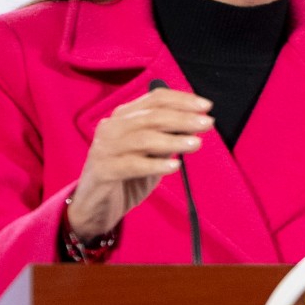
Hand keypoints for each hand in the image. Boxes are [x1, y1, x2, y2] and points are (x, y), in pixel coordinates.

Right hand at [68, 88, 212, 239]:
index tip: (206, 106)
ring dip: (174, 139)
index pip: (155, 98)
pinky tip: (174, 165)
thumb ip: (168, 135)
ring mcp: (105, 148)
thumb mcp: (151, 151)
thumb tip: (196, 122)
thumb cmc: (127, 174)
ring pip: (144, 138)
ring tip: (196, 143)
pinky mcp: (103, 171)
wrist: (96, 205)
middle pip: (152, 116)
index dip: (183, 99)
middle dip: (183, 118)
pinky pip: (133, 165)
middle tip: (207, 123)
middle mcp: (112, 127)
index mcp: (124, 116)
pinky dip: (156, 164)